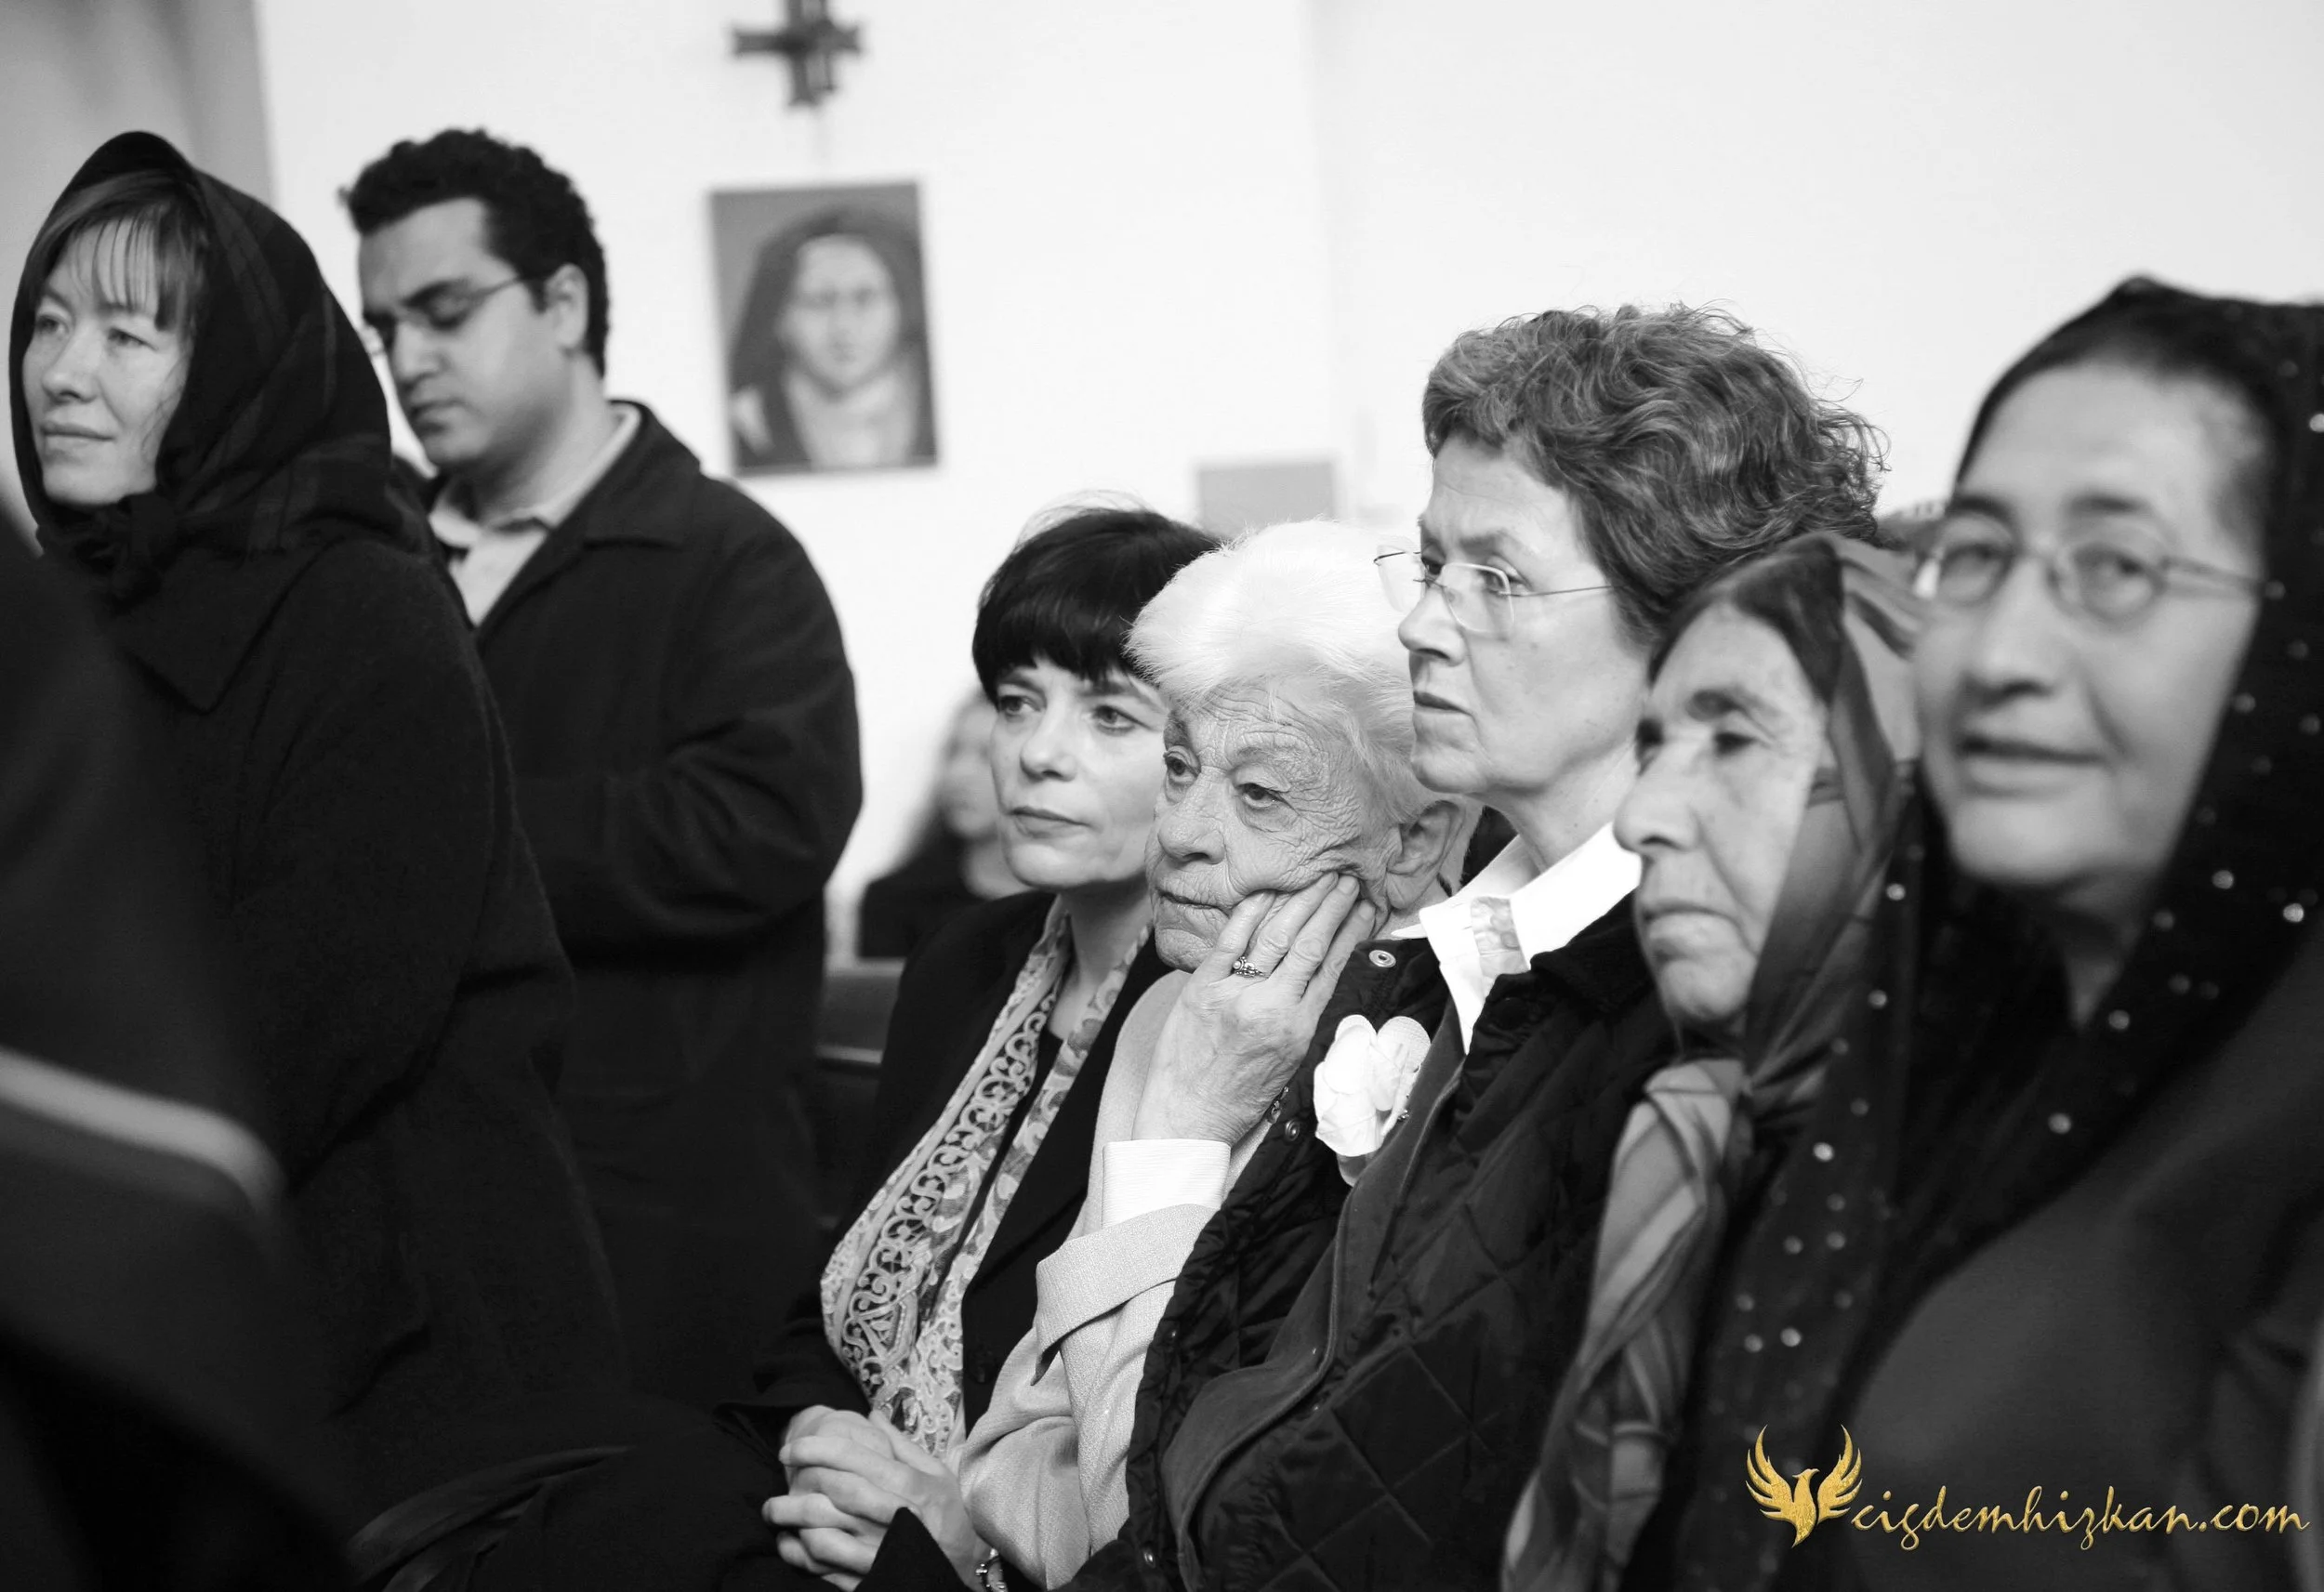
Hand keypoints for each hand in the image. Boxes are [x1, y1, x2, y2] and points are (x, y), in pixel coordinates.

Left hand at [768, 1412, 989, 1588]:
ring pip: (820, 1531)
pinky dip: (798, 1554)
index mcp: (908, 1485)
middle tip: (781, 1472)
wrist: (961, 1570)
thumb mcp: (937, 1475)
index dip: (813, 1447)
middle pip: (831, 1490)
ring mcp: (876, 1550)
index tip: (791, 1447)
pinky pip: (822, 1566)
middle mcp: (890, 1516)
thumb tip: (872, 1415)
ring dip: (791, 1518)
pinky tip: (788, 1542)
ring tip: (775, 1509)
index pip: (850, 1456)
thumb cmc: (949, 1518)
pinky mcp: (867, 1577)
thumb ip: (901, 1445)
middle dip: (796, 1479)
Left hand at [1133, 875, 1379, 1144]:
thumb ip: (1302, 1017)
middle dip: (1332, 905)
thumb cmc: (1238, 1098)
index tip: (1364, 908)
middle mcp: (1271, 1007)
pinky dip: (1249, 913)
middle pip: (1310, 943)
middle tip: (1348, 879)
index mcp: (1298, 1028)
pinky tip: (1267, 892)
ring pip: (1275, 935)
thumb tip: (1317, 974)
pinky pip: (1229, 941)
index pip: (1332, 967)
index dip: (1351, 932)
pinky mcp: (1201, 988)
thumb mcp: (1288, 1063)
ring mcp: (1234, 994)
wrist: (1187, 1119)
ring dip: (1301, 901)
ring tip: (1319, 879)